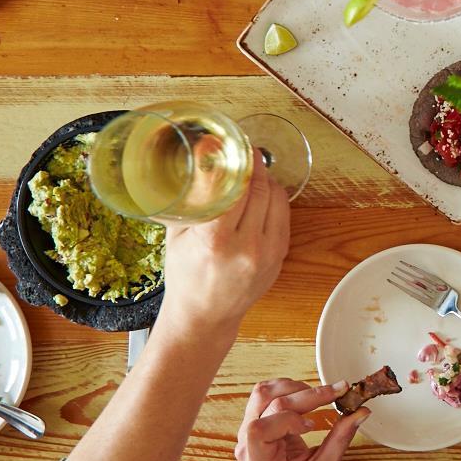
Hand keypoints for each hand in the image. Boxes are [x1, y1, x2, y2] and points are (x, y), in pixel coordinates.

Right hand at [161, 166, 290, 331]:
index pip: (232, 188)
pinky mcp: (280, 256)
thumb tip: (197, 163)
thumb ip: (190, 202)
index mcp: (215, 241)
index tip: (227, 143)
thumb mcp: (177, 237)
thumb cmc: (185, 277)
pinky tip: (263, 191)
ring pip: (276, 198)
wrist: (205, 317)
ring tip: (254, 168)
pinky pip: (283, 214)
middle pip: (258, 189)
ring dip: (266, 179)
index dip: (232, 160)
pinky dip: (274, 198)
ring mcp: (268, 253)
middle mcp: (246, 247)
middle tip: (244, 150)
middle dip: (253, 164)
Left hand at [234, 378, 367, 460]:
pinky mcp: (253, 417)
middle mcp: (246, 442)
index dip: (288, 419)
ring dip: (294, 387)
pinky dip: (288, 388)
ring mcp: (245, 428)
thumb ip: (341, 439)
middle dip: (307, 395)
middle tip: (338, 392)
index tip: (313, 425)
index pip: (260, 429)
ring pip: (264, 391)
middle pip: (270, 403)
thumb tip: (360, 412)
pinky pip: (265, 392)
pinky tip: (304, 397)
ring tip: (318, 396)